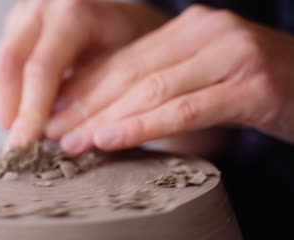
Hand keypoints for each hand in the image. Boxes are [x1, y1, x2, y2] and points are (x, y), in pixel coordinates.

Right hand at [0, 0, 166, 146]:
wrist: (117, 16)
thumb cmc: (124, 41)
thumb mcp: (119, 64)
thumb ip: (88, 94)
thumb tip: (54, 134)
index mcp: (72, 14)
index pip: (41, 68)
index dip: (31, 111)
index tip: (26, 144)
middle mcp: (41, 9)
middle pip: (9, 65)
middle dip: (10, 110)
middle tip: (17, 145)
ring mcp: (24, 15)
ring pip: (0, 66)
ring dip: (6, 104)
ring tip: (22, 132)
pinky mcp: (15, 27)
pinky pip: (0, 64)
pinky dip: (8, 93)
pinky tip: (24, 112)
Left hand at [46, 5, 293, 154]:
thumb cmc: (256, 88)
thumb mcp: (202, 77)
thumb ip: (160, 82)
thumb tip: (105, 108)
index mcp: (190, 28)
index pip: (124, 59)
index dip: (84, 87)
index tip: (53, 111)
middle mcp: (208, 32)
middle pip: (130, 73)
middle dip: (86, 104)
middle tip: (53, 131)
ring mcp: (231, 55)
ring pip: (152, 90)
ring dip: (105, 118)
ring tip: (72, 142)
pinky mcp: (251, 86)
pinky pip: (185, 109)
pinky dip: (144, 125)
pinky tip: (111, 140)